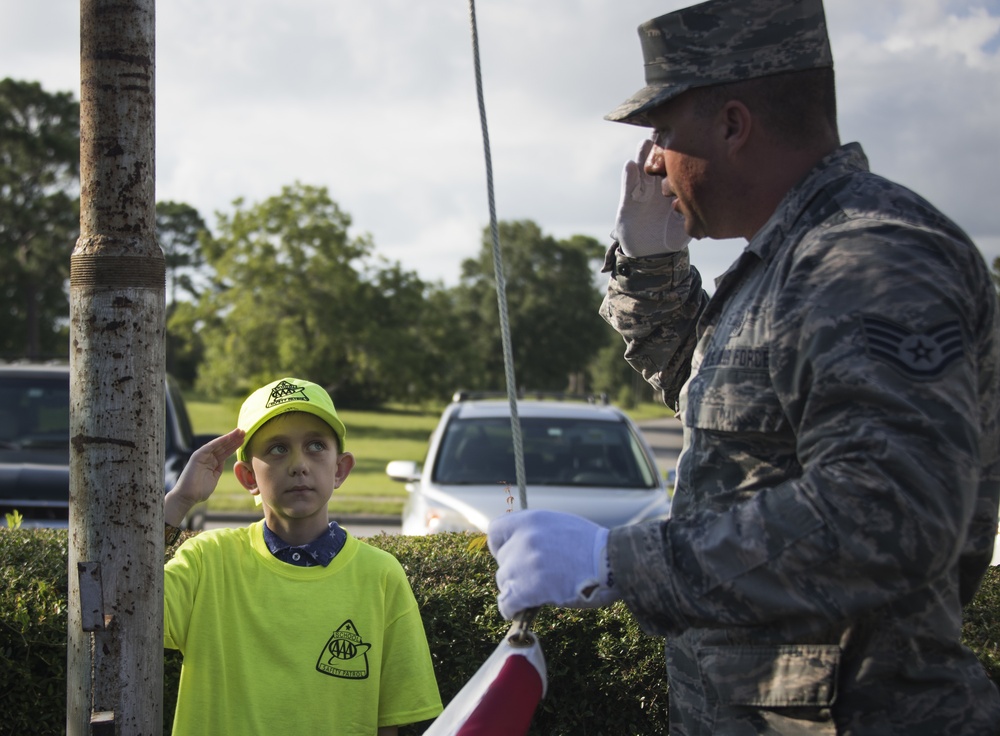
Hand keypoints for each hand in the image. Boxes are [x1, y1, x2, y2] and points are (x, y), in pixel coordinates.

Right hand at [164, 428, 244, 524]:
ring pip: (219, 444)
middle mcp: (207, 457)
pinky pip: (211, 446)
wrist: (187, 497)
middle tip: (244, 432)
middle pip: (223, 447)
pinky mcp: (198, 456)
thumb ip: (218, 469)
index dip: (234, 446)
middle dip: (234, 439)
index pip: (225, 452)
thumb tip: (223, 462)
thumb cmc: (199, 491)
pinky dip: (220, 441)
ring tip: (240, 431)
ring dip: (229, 438)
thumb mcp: (213, 478)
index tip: (244, 440)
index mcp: (212, 463)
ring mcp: (202, 456)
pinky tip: (229, 436)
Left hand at [487, 509, 618, 619]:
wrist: (614, 561)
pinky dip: (511, 609)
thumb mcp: (561, 524)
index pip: (496, 531)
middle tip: (535, 579)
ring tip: (535, 594)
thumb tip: (521, 547)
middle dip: (515, 571)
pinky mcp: (529, 588)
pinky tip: (519, 611)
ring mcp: (525, 563)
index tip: (510, 556)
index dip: (501, 546)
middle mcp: (524, 538)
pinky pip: (507, 603)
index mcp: (531, 520)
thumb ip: (538, 532)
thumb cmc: (594, 546)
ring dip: (517, 590)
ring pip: (504, 582)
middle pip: (503, 561)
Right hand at [612, 137, 689, 255]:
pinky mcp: (629, 202)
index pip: (678, 164)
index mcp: (675, 186)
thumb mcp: (689, 225)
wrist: (651, 254)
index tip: (688, 134)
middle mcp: (659, 184)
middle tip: (663, 131)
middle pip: (659, 160)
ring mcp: (643, 191)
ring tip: (645, 143)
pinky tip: (630, 166)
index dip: (681, 150)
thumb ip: (696, 214)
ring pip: (643, 168)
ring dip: (643, 155)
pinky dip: (629, 176)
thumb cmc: (673, 237)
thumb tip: (713, 206)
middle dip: (661, 146)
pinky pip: (629, 187)